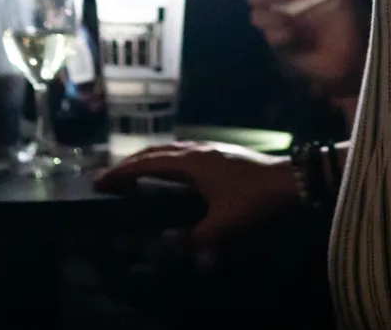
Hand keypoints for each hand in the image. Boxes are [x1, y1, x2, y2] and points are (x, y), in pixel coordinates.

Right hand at [93, 141, 297, 246]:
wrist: (289, 180)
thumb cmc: (254, 199)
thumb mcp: (223, 225)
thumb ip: (194, 238)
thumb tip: (171, 242)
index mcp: (192, 162)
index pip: (148, 164)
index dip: (122, 173)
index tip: (101, 181)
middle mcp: (197, 150)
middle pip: (156, 151)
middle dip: (130, 163)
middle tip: (110, 177)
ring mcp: (210, 149)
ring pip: (170, 149)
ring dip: (149, 159)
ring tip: (134, 173)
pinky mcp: (220, 154)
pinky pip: (182, 152)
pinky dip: (166, 160)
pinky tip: (169, 172)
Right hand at [246, 0, 365, 103]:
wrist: (355, 54)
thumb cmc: (348, 15)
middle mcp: (282, 4)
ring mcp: (280, 26)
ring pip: (258, 16)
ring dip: (270, 15)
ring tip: (288, 19)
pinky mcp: (282, 47)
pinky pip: (272, 38)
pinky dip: (281, 35)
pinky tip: (296, 35)